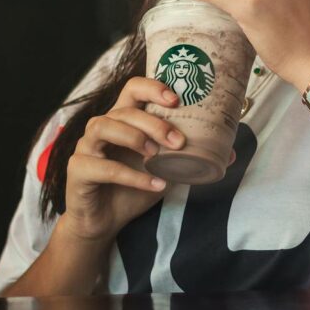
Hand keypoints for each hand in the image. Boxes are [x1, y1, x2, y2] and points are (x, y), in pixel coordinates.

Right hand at [59, 77, 183, 243]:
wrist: (103, 222)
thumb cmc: (132, 188)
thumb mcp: (166, 170)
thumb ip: (189, 158)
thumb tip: (231, 153)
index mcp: (123, 119)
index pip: (133, 88)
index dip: (153, 87)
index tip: (176, 99)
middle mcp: (103, 126)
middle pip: (124, 109)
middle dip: (154, 122)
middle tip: (178, 141)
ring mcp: (86, 147)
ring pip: (105, 126)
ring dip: (135, 138)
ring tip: (157, 156)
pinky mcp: (78, 170)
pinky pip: (102, 167)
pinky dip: (131, 175)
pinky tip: (154, 184)